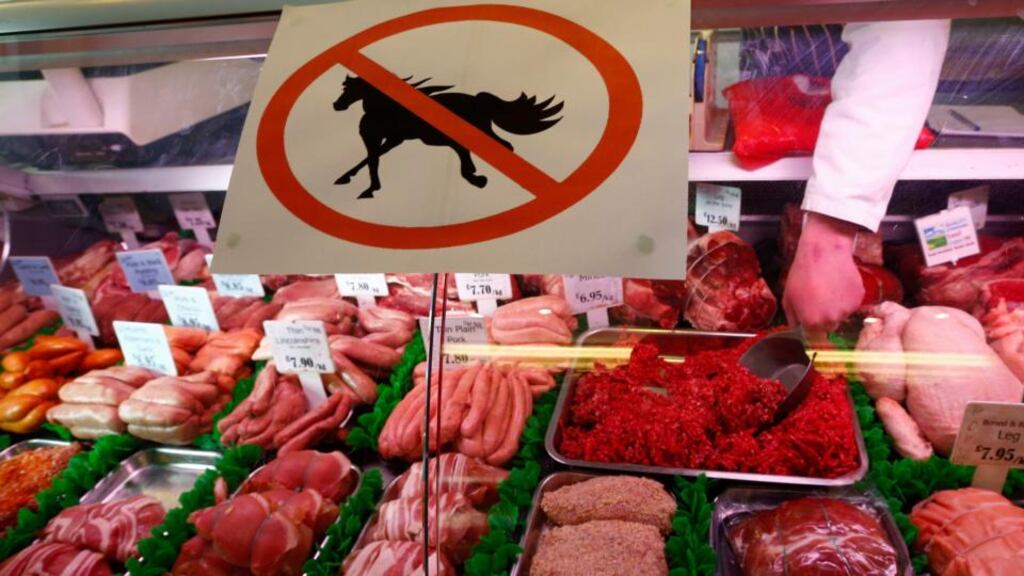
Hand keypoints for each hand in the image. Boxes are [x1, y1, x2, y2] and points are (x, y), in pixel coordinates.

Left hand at [782, 212, 864, 344]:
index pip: (815, 338)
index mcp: (812, 322)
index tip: (812, 323)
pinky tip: (839, 283)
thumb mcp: (788, 296)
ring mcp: (847, 310)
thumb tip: (796, 327)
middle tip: (819, 300)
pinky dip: (847, 298)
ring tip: (828, 288)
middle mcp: (831, 320)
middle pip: (829, 327)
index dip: (813, 330)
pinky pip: (852, 304)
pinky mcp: (858, 299)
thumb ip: (792, 317)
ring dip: (836, 307)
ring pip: (842, 315)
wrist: (824, 252)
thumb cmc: (802, 273)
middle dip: (824, 318)